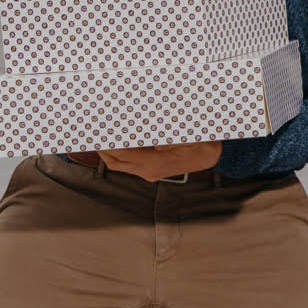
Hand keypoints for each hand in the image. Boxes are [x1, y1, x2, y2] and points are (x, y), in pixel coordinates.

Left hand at [96, 141, 222, 181]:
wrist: (213, 157)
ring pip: (121, 165)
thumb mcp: (190, 140)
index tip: (99, 136)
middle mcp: (149, 170)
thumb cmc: (202, 146)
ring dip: (110, 154)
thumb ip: (172, 142)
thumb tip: (155, 143)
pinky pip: (130, 165)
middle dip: (103, 151)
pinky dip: (121, 155)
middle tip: (95, 136)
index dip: (107, 147)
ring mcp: (150, 172)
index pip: (122, 156)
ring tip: (104, 139)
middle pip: (116, 163)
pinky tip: (121, 143)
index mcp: (154, 164)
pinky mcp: (152, 170)